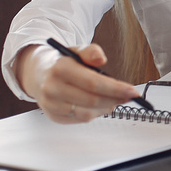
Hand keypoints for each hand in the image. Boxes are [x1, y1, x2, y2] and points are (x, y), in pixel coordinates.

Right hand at [16, 43, 145, 122]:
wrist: (37, 73)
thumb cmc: (62, 62)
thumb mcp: (76, 50)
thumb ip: (91, 51)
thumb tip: (101, 59)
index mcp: (60, 69)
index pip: (93, 83)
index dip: (116, 89)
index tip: (132, 91)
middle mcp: (53, 89)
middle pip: (92, 100)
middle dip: (115, 99)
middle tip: (129, 96)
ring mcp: (51, 105)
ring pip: (87, 114)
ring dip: (106, 108)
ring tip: (116, 100)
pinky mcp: (53, 116)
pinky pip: (79, 120)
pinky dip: (94, 114)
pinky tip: (102, 106)